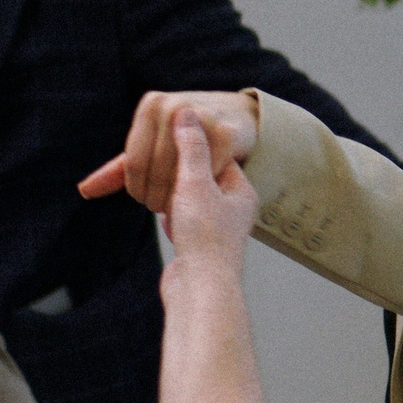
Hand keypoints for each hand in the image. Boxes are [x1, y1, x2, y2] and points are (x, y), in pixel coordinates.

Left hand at [77, 90, 257, 212]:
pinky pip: (204, 174)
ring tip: (178, 204)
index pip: (133, 163)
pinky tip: (201, 195)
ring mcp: (200, 117)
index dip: (136, 188)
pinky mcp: (225, 133)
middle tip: (162, 207)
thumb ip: (120, 168)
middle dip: (155, 196)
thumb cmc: (186, 133)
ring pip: (178, 174)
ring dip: (176, 198)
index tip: (143, 200)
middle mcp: (173, 105)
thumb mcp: (151, 145)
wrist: (239, 116)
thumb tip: (84, 190)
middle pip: (154, 170)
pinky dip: (202, 191)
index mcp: (151, 105)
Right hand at [162, 106, 258, 274]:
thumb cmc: (204, 237)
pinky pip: (183, 224)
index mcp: (241, 192)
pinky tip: (163, 220)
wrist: (201, 290)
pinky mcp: (198, 249)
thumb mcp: (196, 183)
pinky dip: (171, 218)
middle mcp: (233, 212)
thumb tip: (185, 112)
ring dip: (173, 196)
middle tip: (164, 165)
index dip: (193, 146)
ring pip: (190, 203)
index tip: (173, 138)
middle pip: (202, 179)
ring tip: (161, 194)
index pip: (217, 156)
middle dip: (180, 172)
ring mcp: (216, 232)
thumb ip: (190, 148)